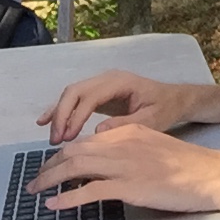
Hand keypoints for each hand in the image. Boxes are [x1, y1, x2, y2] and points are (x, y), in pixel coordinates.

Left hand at [26, 124, 219, 212]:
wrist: (211, 174)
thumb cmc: (187, 165)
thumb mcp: (154, 147)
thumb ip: (129, 150)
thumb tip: (104, 165)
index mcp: (129, 132)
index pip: (86, 140)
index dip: (62, 154)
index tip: (51, 166)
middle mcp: (124, 143)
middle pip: (75, 151)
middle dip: (49, 166)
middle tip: (35, 181)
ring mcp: (126, 164)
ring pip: (76, 167)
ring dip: (50, 179)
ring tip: (35, 191)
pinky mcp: (130, 186)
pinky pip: (90, 191)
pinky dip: (68, 198)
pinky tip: (55, 204)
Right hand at [36, 69, 204, 144]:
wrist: (174, 99)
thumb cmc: (165, 107)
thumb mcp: (152, 118)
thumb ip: (127, 123)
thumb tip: (98, 131)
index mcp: (120, 82)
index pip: (90, 97)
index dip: (77, 117)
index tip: (68, 138)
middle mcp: (107, 79)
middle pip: (74, 91)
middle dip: (62, 115)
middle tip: (56, 140)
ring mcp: (101, 84)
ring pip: (71, 94)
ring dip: (58, 114)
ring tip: (52, 138)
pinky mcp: (98, 93)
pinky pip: (74, 99)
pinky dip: (60, 109)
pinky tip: (44, 122)